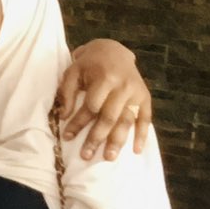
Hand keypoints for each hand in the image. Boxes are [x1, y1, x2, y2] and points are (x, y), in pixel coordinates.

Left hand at [59, 40, 151, 160]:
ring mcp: (136, 93)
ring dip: (118, 141)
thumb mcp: (73, 72)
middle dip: (97, 138)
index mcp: (104, 78)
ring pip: (127, 121)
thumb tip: (64, 116)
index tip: (68, 137)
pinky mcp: (145, 98)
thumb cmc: (89, 64)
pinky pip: (145, 119)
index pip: (91, 107)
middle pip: (109, 117)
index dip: (79, 123)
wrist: (114, 51)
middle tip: (87, 156)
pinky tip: (137, 150)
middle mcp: (123, 87)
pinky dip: (142, 135)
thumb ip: (67, 93)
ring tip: (109, 158)